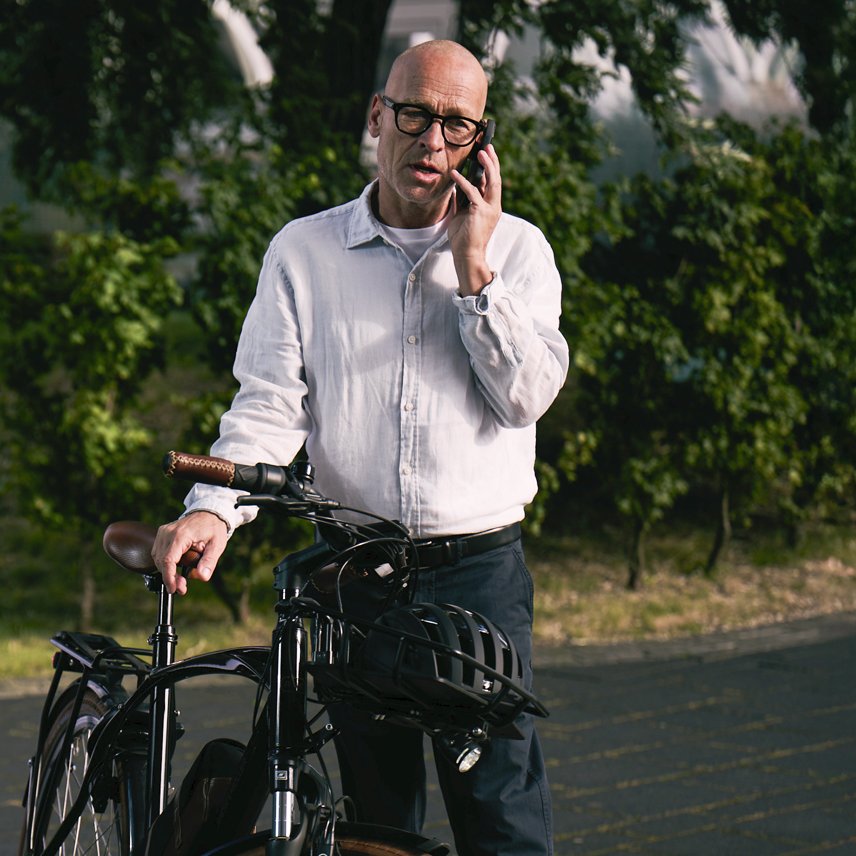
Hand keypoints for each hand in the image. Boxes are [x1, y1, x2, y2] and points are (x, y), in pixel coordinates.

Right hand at [152, 511, 227, 594]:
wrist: (209, 512)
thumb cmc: (213, 527)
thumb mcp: (217, 545)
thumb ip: (209, 561)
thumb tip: (202, 576)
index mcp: (181, 535)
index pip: (168, 560)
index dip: (169, 577)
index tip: (173, 589)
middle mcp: (168, 533)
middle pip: (162, 562)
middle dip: (171, 577)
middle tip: (183, 587)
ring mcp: (163, 533)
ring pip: (159, 559)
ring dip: (170, 570)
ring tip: (184, 575)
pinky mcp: (162, 535)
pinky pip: (160, 553)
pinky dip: (168, 562)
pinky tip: (180, 565)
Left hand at [448, 143, 501, 295]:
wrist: (467, 254)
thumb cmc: (464, 238)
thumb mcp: (462, 215)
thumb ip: (462, 200)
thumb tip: (457, 186)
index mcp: (491, 207)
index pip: (492, 183)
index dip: (491, 168)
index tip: (486, 154)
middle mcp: (494, 206)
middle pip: (496, 179)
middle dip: (493, 161)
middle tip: (487, 146)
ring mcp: (489, 209)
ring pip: (492, 182)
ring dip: (487, 165)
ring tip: (481, 151)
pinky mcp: (480, 211)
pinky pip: (472, 192)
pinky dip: (462, 182)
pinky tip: (454, 174)